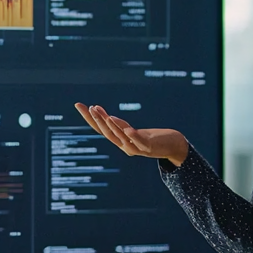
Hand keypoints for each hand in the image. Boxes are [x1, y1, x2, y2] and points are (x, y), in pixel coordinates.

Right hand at [73, 103, 188, 166]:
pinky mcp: (149, 147)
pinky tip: (128, 129)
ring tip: (105, 115)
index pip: (100, 128)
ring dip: (112, 125)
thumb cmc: (153, 138)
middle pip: (107, 133)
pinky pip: (138, 141)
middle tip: (91, 108)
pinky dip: (133, 136)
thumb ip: (122, 127)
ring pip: (120, 136)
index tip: (78, 104)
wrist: (174, 147)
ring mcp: (136, 148)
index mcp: (119, 141)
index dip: (88, 118)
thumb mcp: (135, 132)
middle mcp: (124, 146)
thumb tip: (109, 118)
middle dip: (98, 120)